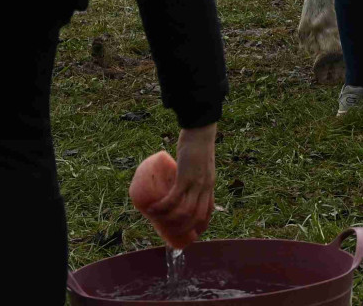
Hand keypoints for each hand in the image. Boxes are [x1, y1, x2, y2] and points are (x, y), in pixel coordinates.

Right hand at [146, 124, 217, 246]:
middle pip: (196, 216)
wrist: (200, 130)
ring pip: (185, 211)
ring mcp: (196, 183)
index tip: (190, 233)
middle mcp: (205, 187)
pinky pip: (174, 198)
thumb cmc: (198, 144)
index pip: (208, 211)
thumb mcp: (200, 162)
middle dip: (183, 229)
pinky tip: (153, 209)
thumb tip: (176, 180)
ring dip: (169, 219)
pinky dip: (163, 207)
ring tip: (156, 219)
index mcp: (210, 185)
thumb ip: (192, 172)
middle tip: (167, 231)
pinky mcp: (186, 177)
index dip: (200, 226)